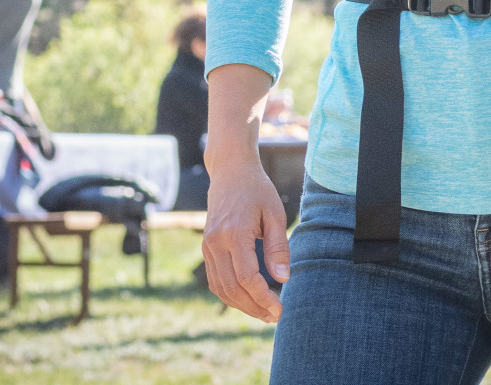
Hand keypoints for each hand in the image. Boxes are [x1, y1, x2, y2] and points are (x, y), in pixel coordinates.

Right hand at [200, 157, 289, 321]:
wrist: (230, 173)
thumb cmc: (258, 191)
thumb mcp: (275, 214)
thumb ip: (278, 247)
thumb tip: (283, 278)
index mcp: (234, 234)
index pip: (247, 277)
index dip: (263, 297)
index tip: (279, 310)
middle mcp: (215, 244)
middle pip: (232, 288)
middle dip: (253, 307)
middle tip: (274, 317)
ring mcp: (207, 247)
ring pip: (220, 288)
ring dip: (241, 305)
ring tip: (263, 313)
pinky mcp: (206, 249)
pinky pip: (215, 279)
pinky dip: (229, 294)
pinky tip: (247, 299)